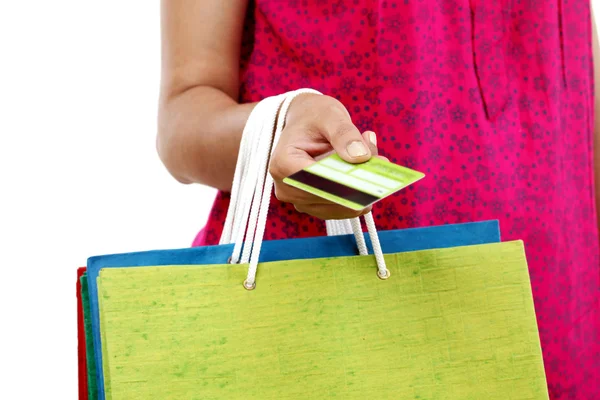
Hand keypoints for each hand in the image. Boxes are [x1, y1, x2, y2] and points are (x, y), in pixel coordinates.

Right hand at [269, 93, 378, 219]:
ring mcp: (300, 200)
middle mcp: (287, 188)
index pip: (316, 181)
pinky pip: (343, 208)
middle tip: (381, 161)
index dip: (345, 181)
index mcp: (283, 164)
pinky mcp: (315, 205)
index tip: (372, 172)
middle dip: (358, 183)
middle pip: (329, 197)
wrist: (307, 124)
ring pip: (340, 206)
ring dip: (362, 188)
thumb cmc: (314, 116)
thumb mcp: (329, 115)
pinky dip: (359, 193)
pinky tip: (368, 170)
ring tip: (375, 159)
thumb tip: (360, 157)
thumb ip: (344, 134)